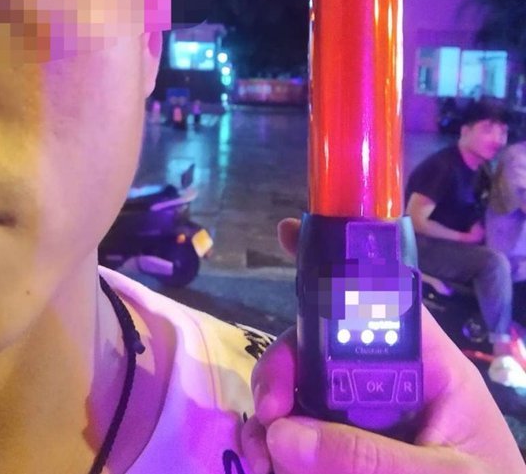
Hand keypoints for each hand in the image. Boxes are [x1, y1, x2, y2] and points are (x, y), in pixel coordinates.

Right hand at [238, 217, 524, 473]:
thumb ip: (372, 456)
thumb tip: (283, 433)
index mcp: (427, 369)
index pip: (380, 302)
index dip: (335, 266)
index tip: (287, 236)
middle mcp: (386, 386)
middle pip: (320, 348)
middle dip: (283, 369)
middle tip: (268, 410)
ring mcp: (359, 422)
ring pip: (298, 395)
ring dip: (269, 418)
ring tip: (260, 457)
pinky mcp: (339, 456)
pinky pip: (295, 441)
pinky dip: (271, 450)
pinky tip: (264, 465)